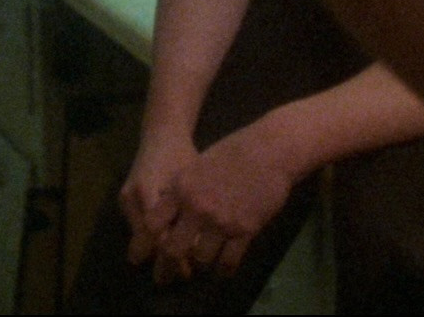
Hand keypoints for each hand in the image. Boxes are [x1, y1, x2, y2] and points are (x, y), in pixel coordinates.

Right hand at [118, 129, 197, 267]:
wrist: (161, 134)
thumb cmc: (182, 155)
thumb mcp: (192, 182)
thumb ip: (194, 211)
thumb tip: (201, 246)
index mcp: (147, 191)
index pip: (158, 234)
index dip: (173, 254)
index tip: (189, 270)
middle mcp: (132, 198)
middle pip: (146, 241)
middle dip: (162, 261)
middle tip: (180, 278)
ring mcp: (126, 201)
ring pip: (141, 237)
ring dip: (158, 253)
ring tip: (178, 270)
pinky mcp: (126, 202)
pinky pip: (140, 228)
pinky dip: (154, 241)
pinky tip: (170, 250)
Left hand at [151, 121, 299, 283]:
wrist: (269, 151)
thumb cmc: (233, 151)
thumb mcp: (197, 164)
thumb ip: (181, 188)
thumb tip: (166, 205)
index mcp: (181, 189)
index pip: (154, 224)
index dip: (153, 238)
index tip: (157, 244)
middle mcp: (197, 208)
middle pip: (173, 250)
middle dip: (172, 263)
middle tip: (171, 271)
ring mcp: (221, 221)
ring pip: (202, 259)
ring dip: (202, 262)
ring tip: (204, 261)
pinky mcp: (245, 231)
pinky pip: (229, 261)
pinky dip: (224, 269)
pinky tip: (223, 268)